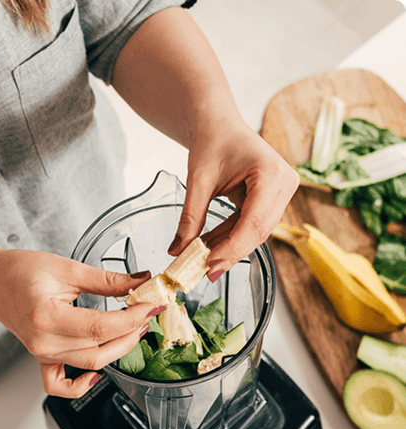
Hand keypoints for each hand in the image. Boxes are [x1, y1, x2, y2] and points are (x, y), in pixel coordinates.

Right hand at [0, 250, 156, 397]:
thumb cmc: (22, 272)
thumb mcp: (68, 268)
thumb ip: (107, 280)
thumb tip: (140, 281)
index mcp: (46, 316)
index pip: (101, 326)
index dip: (132, 318)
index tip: (151, 306)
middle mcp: (43, 341)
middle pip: (100, 349)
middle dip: (131, 333)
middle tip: (147, 313)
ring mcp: (42, 354)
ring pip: (91, 364)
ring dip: (119, 349)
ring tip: (134, 328)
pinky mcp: (43, 359)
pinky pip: (60, 385)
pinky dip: (80, 386)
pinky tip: (97, 375)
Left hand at [168, 120, 298, 278]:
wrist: (219, 123)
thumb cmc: (212, 140)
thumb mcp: (198, 180)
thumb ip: (190, 218)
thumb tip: (177, 251)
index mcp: (271, 173)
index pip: (254, 221)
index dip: (232, 247)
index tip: (209, 264)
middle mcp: (284, 183)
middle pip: (259, 231)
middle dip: (231, 252)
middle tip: (205, 271)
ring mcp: (282, 192)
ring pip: (257, 232)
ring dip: (230, 247)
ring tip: (203, 260)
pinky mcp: (274, 199)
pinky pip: (253, 225)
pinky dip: (232, 236)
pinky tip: (211, 246)